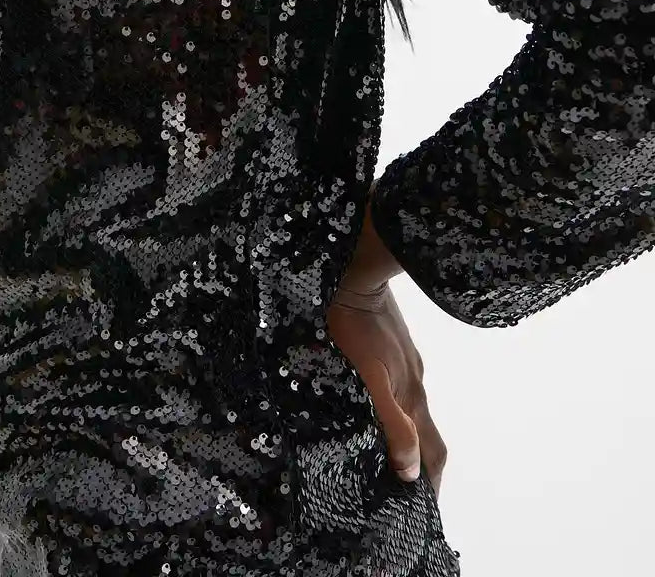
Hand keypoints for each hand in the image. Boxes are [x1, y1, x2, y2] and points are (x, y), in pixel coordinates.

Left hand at [326, 280, 446, 498]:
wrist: (358, 276)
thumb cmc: (356, 329)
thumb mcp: (370, 379)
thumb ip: (392, 423)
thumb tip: (408, 469)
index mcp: (412, 399)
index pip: (431, 455)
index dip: (429, 485)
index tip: (419, 512)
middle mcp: (415, 385)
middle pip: (428, 437)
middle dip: (422, 469)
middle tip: (403, 493)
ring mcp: (407, 365)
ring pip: (414, 412)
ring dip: (409, 439)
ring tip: (388, 456)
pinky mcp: (395, 348)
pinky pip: (402, 390)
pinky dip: (397, 411)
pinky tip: (378, 407)